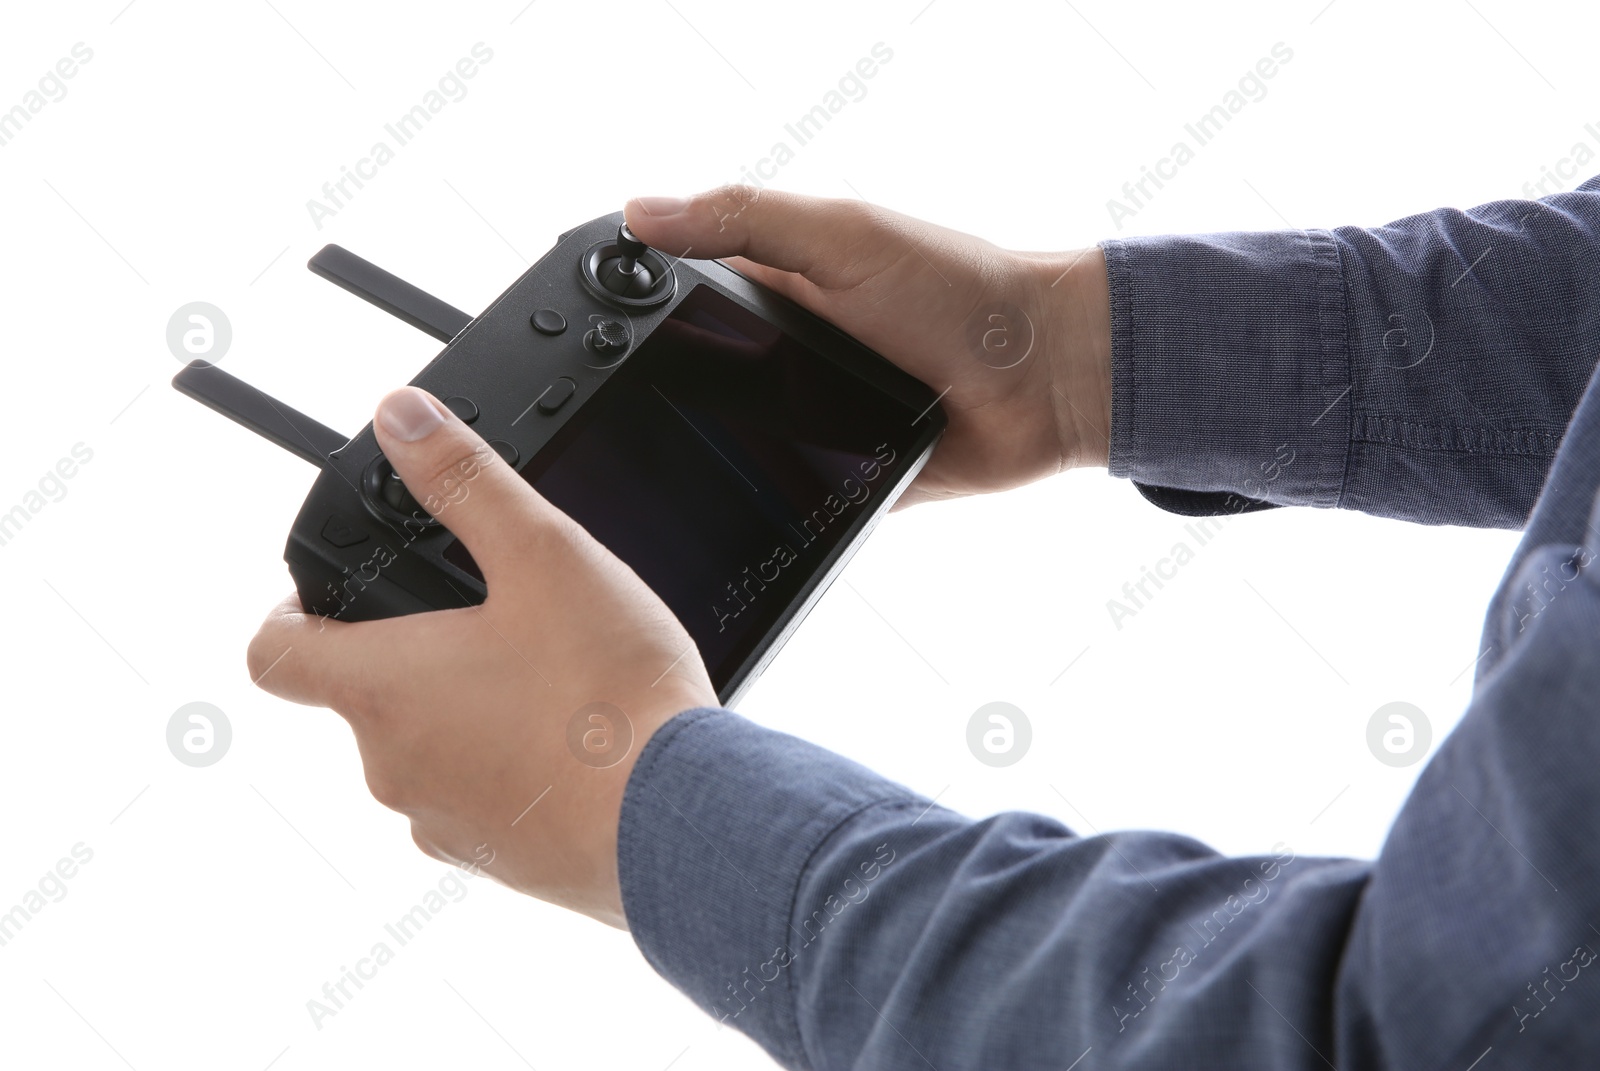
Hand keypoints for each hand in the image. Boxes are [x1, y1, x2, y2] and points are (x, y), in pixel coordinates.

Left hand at [246, 387, 714, 927]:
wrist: (679, 818)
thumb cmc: (608, 697)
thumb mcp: (543, 555)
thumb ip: (466, 480)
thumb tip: (400, 418)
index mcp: (383, 687)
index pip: (274, 652)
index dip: (290, 613)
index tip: (331, 595)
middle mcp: (392, 766)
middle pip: (362, 698)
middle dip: (413, 655)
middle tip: (487, 620)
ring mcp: (442, 823)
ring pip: (425, 753)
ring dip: (464, 715)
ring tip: (545, 680)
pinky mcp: (498, 862)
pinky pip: (479, 805)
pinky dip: (509, 771)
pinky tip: (575, 744)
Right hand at [625, 187, 1112, 508]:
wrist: (1047, 378)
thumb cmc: (962, 289)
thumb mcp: (846, 237)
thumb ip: (747, 221)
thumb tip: (642, 212)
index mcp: (781, 291)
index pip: (683, 301)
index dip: (636, 313)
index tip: (589, 331)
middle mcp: (789, 358)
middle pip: (697, 383)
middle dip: (662, 401)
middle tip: (617, 419)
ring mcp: (812, 422)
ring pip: (731, 449)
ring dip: (709, 457)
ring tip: (660, 471)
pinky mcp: (839, 481)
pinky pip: (784, 500)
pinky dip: (762, 505)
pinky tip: (728, 512)